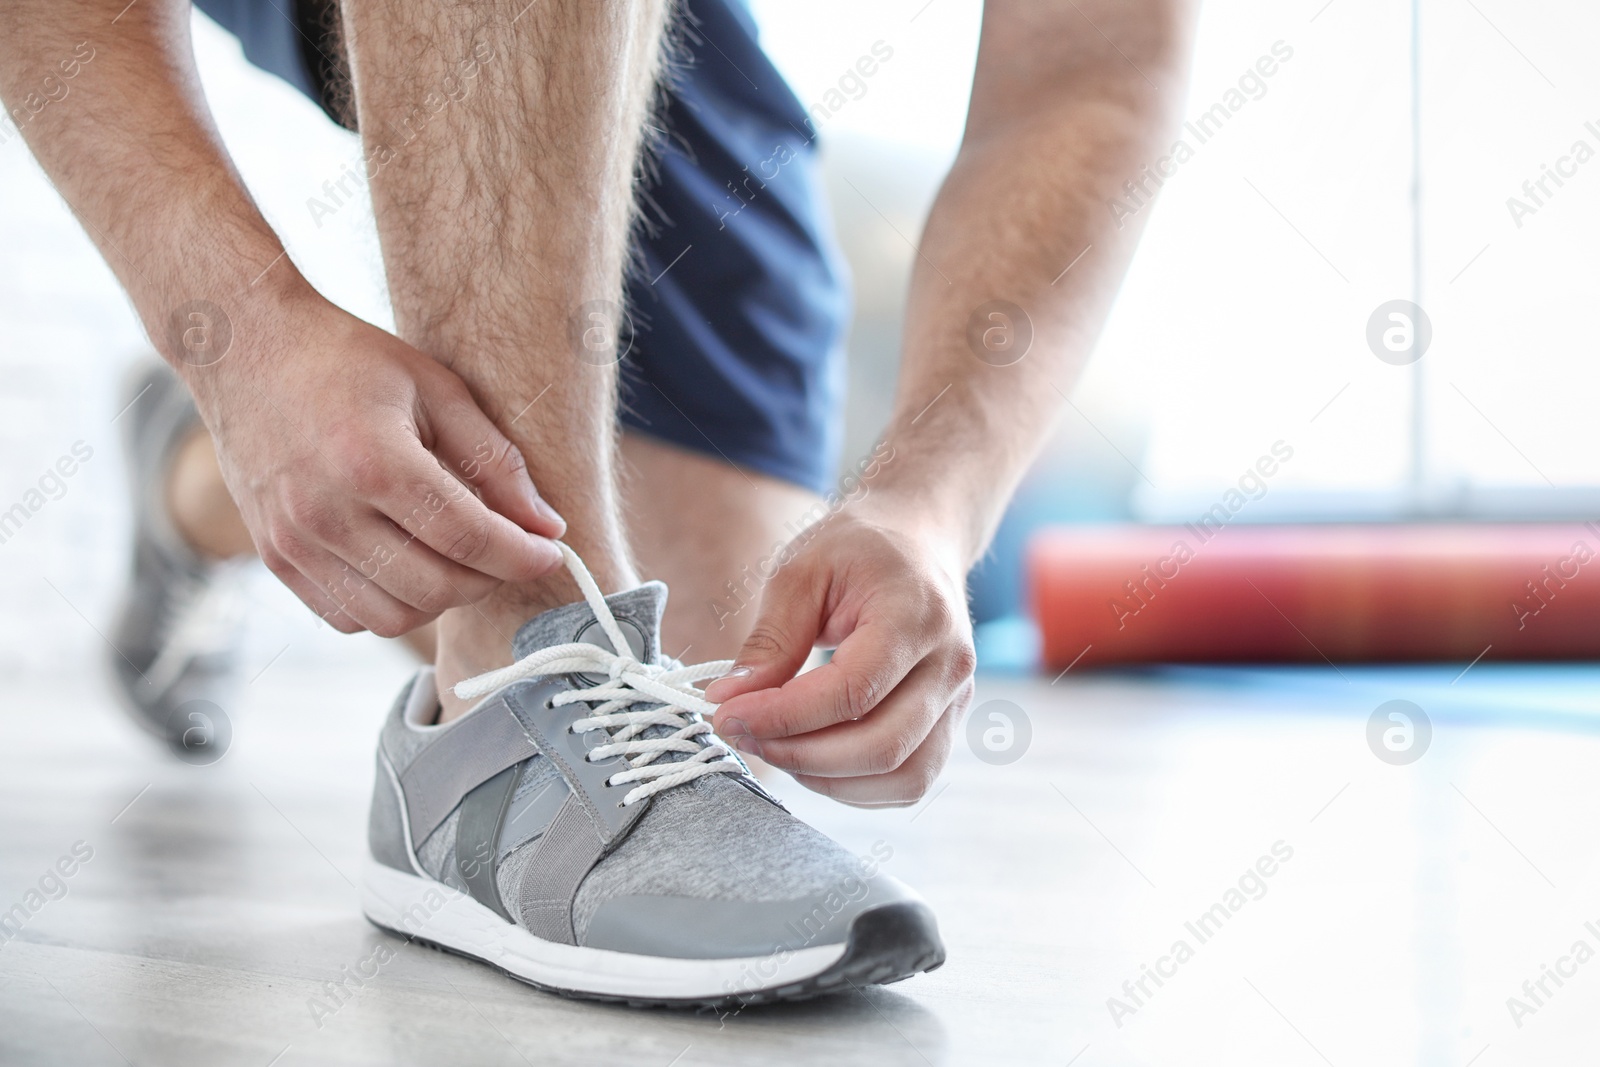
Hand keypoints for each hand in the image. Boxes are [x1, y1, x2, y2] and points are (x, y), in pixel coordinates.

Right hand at [185, 289, 565, 635]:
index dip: (522, 555)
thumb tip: (547, 525)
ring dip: (441, 599)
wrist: (243, 348)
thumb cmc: (347, 359)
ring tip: (459, 558)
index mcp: (373, 461)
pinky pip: (347, 617)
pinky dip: (390, 604)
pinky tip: (408, 564)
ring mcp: (293, 542)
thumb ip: (496, 460)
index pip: (469, 538)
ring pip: (392, 616)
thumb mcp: (436, 387)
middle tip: (507, 551)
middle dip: (489, 579)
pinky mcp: (273, 558)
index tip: (552, 551)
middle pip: (436, 588)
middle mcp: (327, 512)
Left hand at [704, 506, 975, 806]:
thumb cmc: (859, 548)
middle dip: (799, 755)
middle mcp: (950, 664)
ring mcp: (957, 699)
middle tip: (742, 735)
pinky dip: (855, 787)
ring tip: (774, 747)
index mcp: (916, 615)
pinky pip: (909, 781)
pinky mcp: (948, 723)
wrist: (919, 538)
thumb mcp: (802, 570)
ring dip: (827, 780)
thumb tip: (728, 702)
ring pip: (902, 777)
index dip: (784, 716)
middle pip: (882, 745)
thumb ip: (770, 640)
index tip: (728, 716)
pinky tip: (811, 759)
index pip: (853, 691)